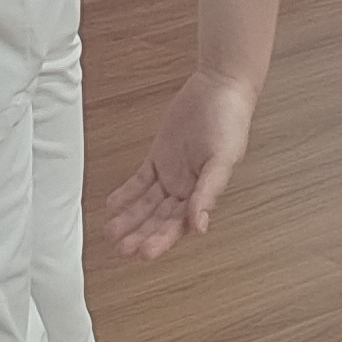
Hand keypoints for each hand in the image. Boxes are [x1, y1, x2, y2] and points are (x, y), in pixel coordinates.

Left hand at [104, 71, 254, 258]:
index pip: (179, 225)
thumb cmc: (230, 122)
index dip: (161, 240)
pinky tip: (114, 204)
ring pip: (147, 203)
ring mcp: (173, 173)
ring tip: (111, 231)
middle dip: (141, 234)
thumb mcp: (222, 159)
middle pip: (160, 218)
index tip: (144, 254)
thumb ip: (209, 192)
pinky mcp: (160, 157)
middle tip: (121, 249)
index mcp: (205, 192)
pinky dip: (127, 193)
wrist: (219, 87)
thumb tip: (199, 226)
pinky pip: (140, 180)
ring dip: (130, 218)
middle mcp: (187, 187)